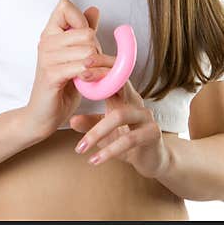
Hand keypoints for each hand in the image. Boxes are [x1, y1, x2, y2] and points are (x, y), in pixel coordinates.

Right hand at [23, 0, 103, 140]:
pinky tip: (90, 82)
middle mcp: (46, 41)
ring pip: (88, 51)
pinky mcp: (51, 74)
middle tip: (92, 64)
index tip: (84, 39)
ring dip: (99, 66)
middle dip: (97, 49)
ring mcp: (47, 57)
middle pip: (86, 32)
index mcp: (50, 33)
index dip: (81, 20)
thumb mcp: (75, 54)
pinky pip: (82, 68)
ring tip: (94, 76)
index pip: (65, 6)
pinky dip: (93, 76)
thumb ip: (84, 31)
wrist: (43, 115)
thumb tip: (94, 9)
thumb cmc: (60, 86)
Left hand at [69, 53, 170, 179]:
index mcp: (124, 97)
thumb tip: (70, 120)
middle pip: (120, 83)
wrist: (152, 160)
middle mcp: (136, 102)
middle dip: (100, 78)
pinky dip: (110, 151)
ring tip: (80, 148)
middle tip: (79, 78)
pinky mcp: (153, 133)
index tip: (81, 64)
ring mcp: (146, 116)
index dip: (100, 65)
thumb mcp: (105, 132)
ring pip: (119, 115)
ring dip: (96, 132)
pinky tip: (94, 160)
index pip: (114, 74)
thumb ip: (90, 123)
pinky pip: (129, 139)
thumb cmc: (127, 141)